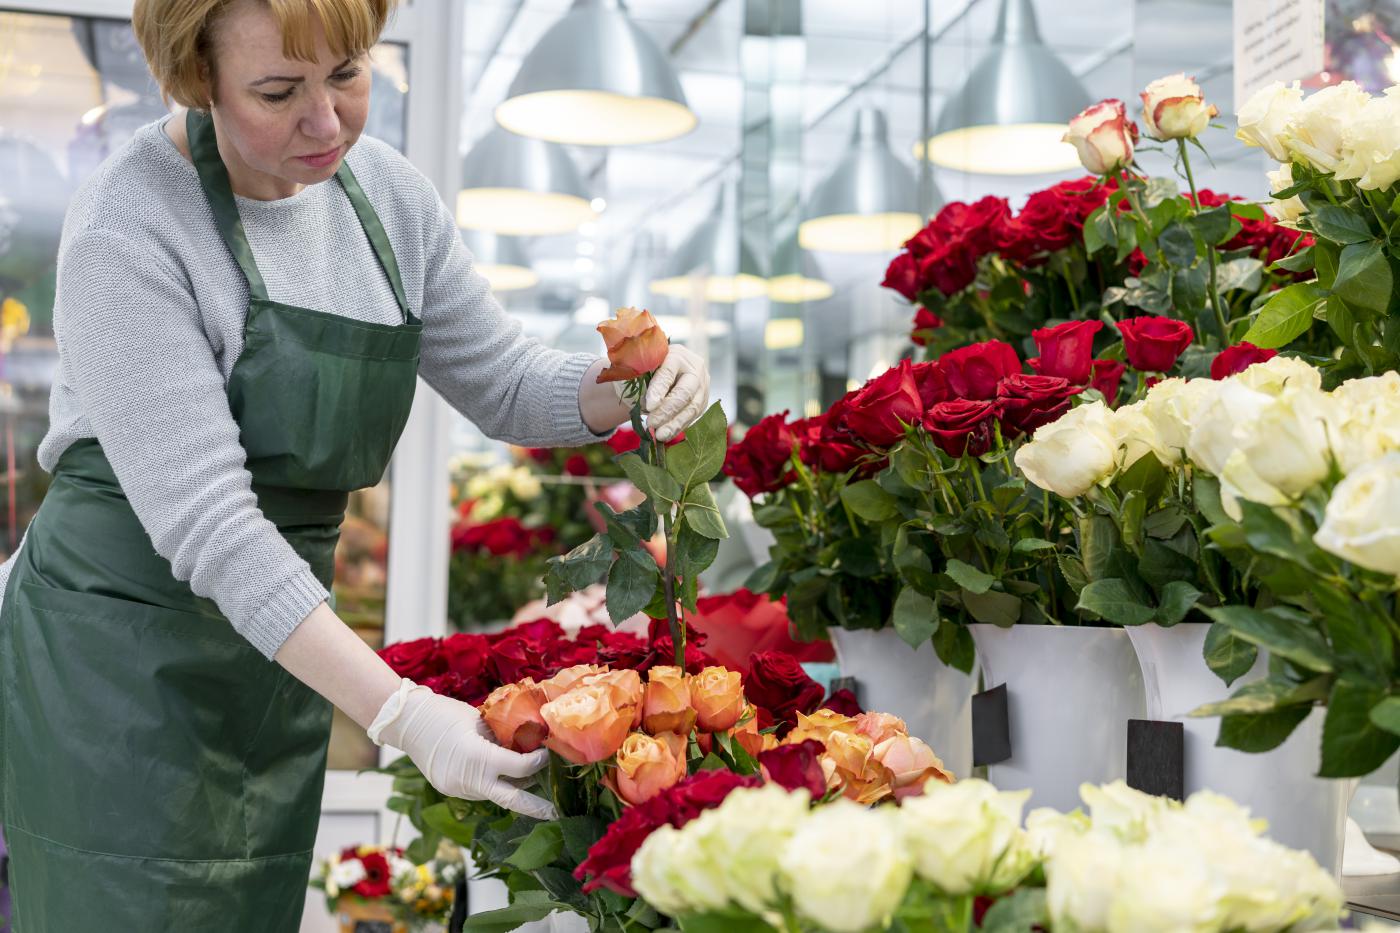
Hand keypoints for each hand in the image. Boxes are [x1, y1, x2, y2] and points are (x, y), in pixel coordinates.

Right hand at [368, 679, 555, 819]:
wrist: (407, 722)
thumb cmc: (446, 714)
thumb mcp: (481, 722)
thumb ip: (502, 739)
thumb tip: (527, 746)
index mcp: (478, 757)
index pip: (520, 768)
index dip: (538, 762)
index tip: (548, 754)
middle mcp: (468, 779)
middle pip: (511, 799)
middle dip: (535, 807)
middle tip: (556, 811)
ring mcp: (457, 788)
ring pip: (495, 794)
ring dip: (513, 788)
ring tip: (530, 779)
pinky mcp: (450, 790)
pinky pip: (479, 790)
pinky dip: (493, 783)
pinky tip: (501, 775)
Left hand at [643, 345, 709, 441]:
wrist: (656, 374)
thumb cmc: (644, 371)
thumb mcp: (638, 370)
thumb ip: (638, 379)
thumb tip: (644, 402)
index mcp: (675, 354)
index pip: (668, 372)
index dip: (659, 389)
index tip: (649, 406)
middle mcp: (694, 367)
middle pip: (685, 392)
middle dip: (667, 410)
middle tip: (652, 423)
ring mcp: (702, 384)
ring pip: (692, 407)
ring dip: (674, 423)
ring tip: (659, 435)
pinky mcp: (702, 400)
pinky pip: (693, 416)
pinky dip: (678, 427)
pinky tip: (666, 434)